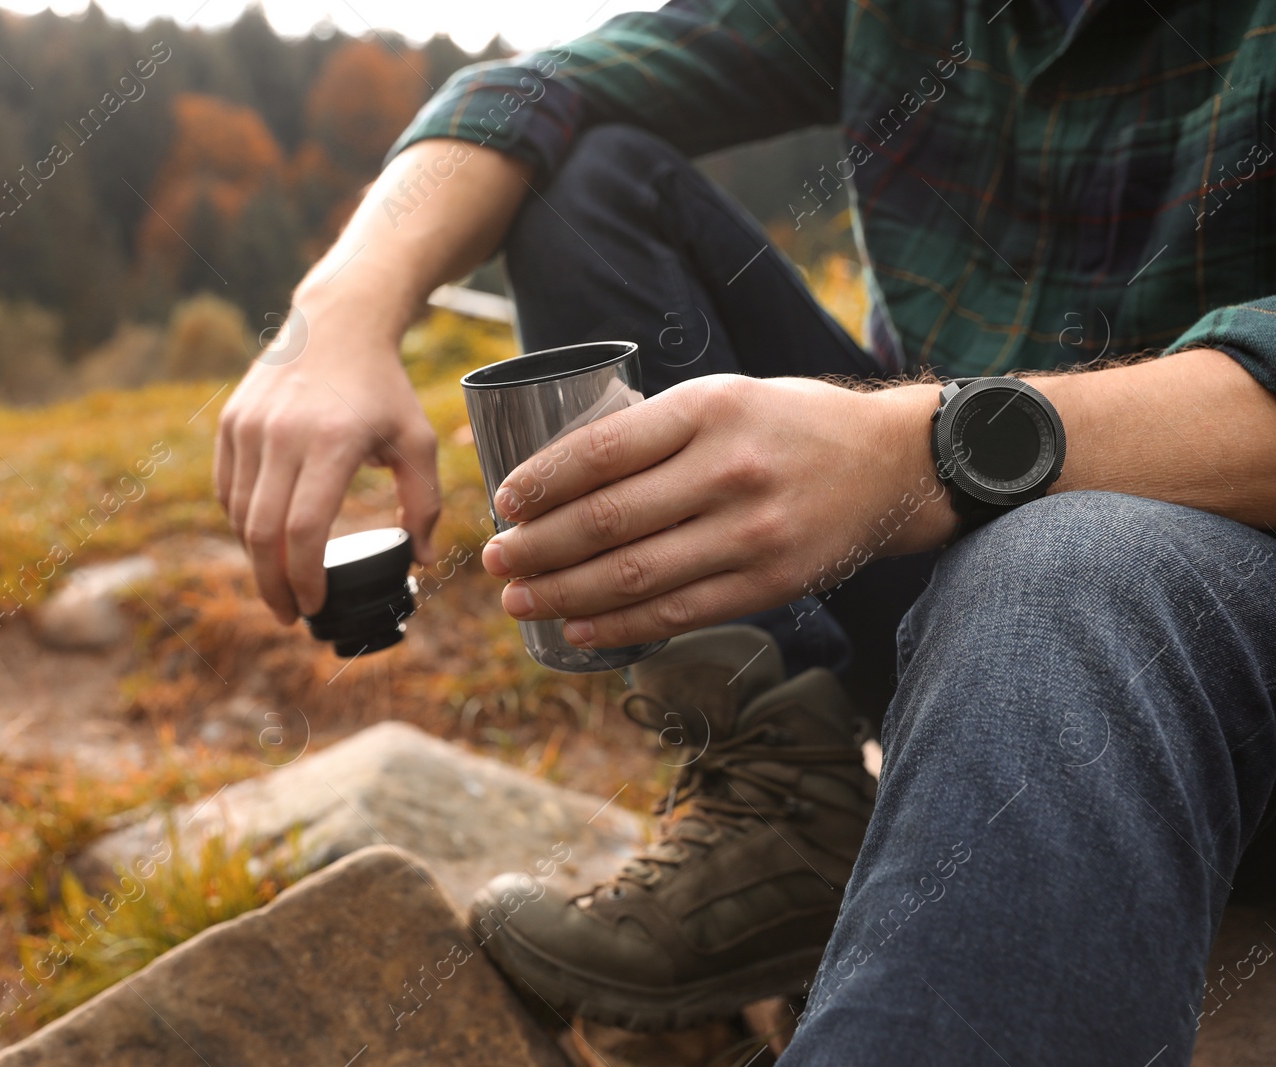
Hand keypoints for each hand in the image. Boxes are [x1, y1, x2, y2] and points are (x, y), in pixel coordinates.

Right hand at [215, 301, 439, 624]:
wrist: (338, 324)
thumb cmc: (383, 388)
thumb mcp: (417, 441)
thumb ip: (424, 503)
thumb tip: (420, 561)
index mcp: (332, 443)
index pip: (304, 530)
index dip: (304, 578)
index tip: (314, 606)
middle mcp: (283, 435)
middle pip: (263, 533)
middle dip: (273, 585)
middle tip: (289, 614)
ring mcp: (249, 427)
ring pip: (239, 515)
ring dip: (255, 559)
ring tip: (278, 583)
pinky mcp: (230, 422)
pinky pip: (227, 490)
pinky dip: (242, 524)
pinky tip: (263, 543)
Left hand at [479, 374, 953, 646]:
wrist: (893, 464)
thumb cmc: (789, 424)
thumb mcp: (724, 396)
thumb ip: (654, 429)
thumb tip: (557, 472)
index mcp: (708, 410)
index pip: (601, 450)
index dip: (541, 481)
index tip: (503, 502)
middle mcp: (727, 470)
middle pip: (607, 520)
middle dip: (537, 547)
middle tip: (494, 561)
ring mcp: (750, 533)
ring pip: (634, 575)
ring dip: (563, 594)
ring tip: (519, 600)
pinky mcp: (769, 584)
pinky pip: (677, 613)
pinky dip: (619, 626)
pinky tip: (577, 630)